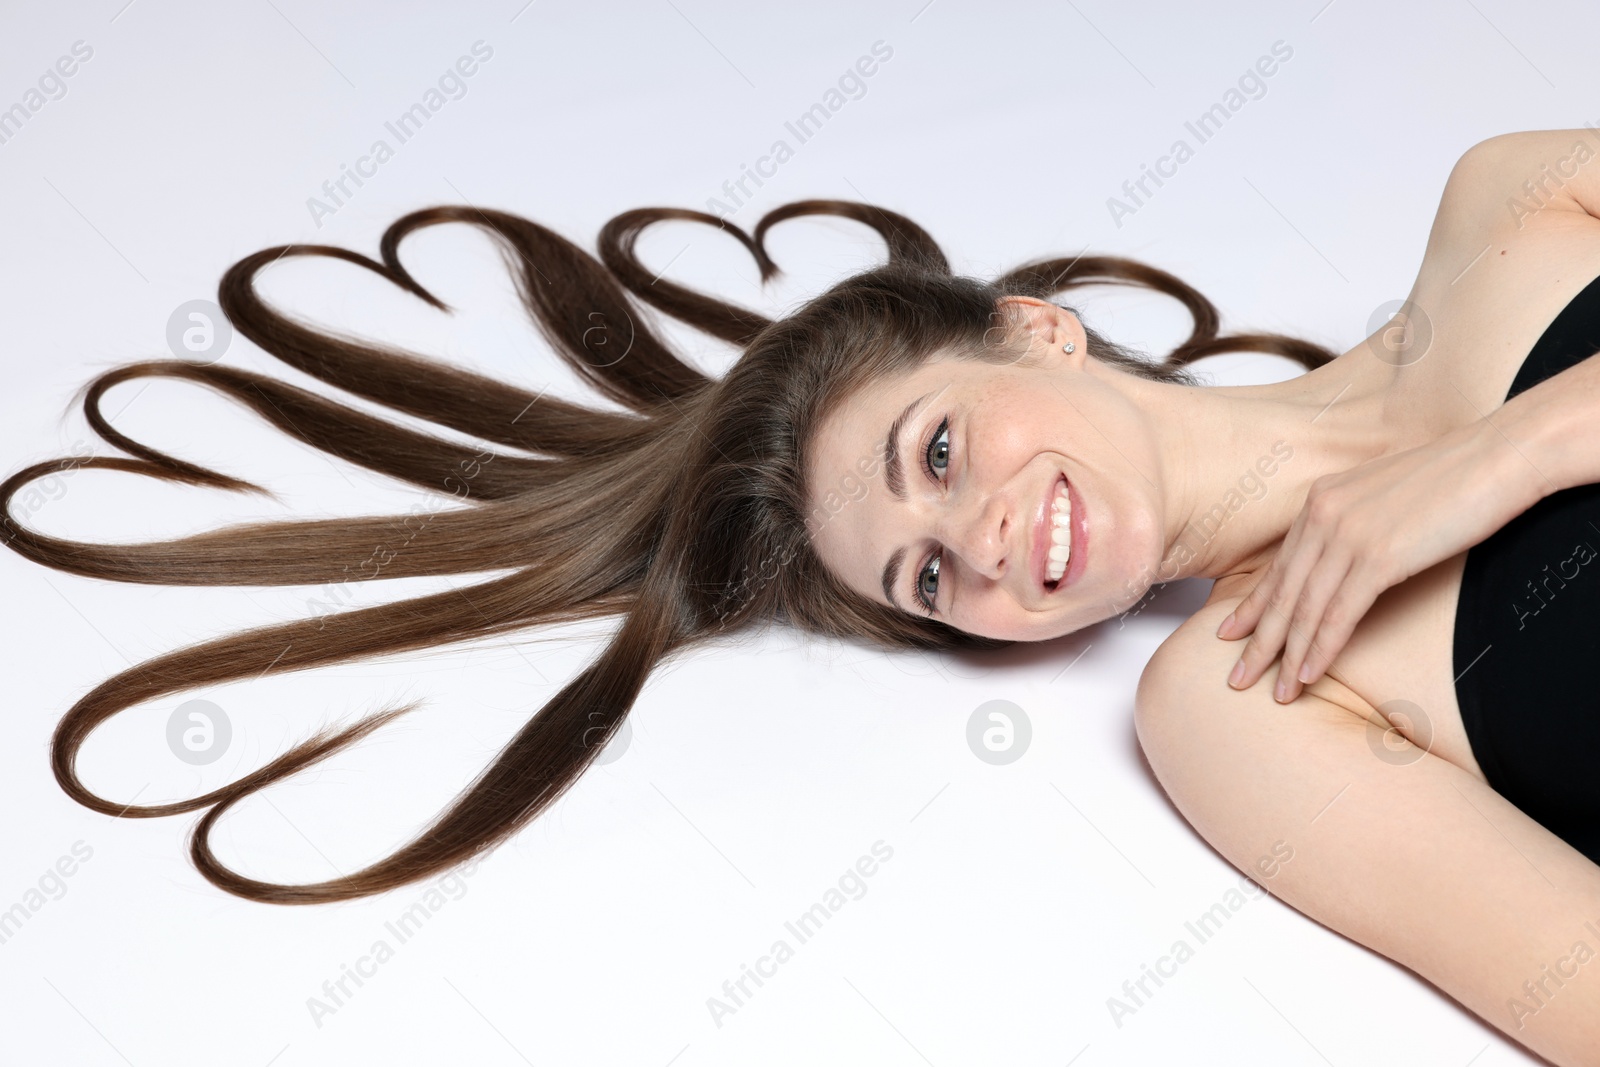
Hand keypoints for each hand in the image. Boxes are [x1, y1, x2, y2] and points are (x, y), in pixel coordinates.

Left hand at [1215, 422, 1540, 702]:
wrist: (1499, 456)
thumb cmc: (1452, 479)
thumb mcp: (1384, 499)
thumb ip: (1355, 526)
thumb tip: (1345, 563)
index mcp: (1320, 500)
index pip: (1279, 566)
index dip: (1251, 605)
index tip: (1229, 634)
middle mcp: (1323, 516)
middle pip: (1280, 592)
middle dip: (1257, 642)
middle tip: (1237, 679)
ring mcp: (1347, 536)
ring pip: (1304, 610)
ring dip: (1287, 658)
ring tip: (1275, 694)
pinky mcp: (1378, 557)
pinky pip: (1338, 615)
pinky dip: (1320, 650)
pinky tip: (1307, 676)